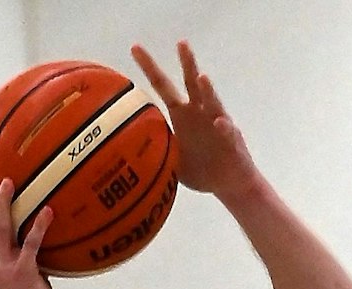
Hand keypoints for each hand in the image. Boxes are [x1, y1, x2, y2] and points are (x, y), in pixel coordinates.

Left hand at [131, 41, 261, 200]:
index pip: (163, 85)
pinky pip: (227, 131)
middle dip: (187, 62)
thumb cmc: (200, 169)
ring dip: (207, 90)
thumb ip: (150, 149)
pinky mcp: (231, 140)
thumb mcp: (169, 159)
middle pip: (191, 83)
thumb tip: (119, 152)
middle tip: (181, 43)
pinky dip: (223, 126)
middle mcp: (199, 112)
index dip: (149, 67)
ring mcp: (217, 123)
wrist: (228, 184)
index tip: (135, 47)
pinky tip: (218, 122)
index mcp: (181, 114)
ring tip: (201, 77)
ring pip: (212, 102)